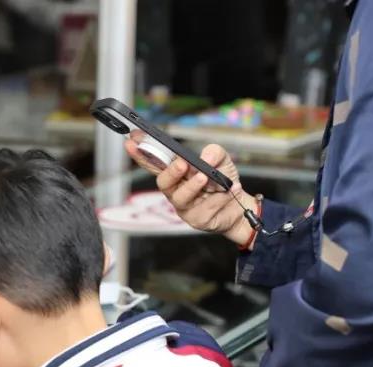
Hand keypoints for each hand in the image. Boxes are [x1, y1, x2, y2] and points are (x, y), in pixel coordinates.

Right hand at [123, 135, 255, 246]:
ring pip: (180, 198)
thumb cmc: (223, 183)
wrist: (239, 207)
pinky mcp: (196, 220)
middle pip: (162, 182)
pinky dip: (220, 198)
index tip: (132, 141)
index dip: (141, 153)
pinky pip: (204, 208)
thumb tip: (205, 156)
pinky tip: (231, 190)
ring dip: (192, 186)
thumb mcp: (222, 161)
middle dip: (170, 172)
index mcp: (176, 174)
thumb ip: (214, 153)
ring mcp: (184, 207)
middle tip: (182, 164)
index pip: (155, 163)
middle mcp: (175, 190)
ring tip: (206, 178)